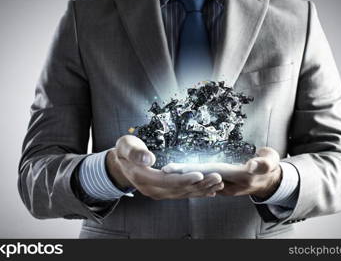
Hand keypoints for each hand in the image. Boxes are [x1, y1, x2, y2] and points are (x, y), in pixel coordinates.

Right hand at [106, 135, 223, 199]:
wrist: (121, 163)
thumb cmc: (125, 150)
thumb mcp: (125, 146)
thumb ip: (135, 152)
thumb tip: (149, 158)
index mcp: (144, 178)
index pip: (167, 181)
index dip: (184, 178)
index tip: (200, 174)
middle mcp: (152, 190)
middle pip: (179, 190)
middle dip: (200, 185)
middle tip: (217, 177)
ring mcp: (159, 193)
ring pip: (183, 194)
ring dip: (202, 189)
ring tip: (218, 183)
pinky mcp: (164, 192)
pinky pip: (182, 194)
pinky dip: (197, 192)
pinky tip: (210, 191)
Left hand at [162, 147, 281, 199]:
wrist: (270, 180)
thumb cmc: (270, 167)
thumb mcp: (270, 161)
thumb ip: (263, 163)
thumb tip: (253, 166)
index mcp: (238, 177)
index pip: (213, 172)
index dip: (196, 170)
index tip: (180, 169)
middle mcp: (228, 184)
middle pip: (202, 177)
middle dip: (183, 173)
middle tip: (165, 169)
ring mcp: (224, 186)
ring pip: (200, 180)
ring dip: (184, 176)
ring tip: (166, 170)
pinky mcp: (221, 184)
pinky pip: (203, 181)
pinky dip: (191, 177)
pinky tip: (179, 174)